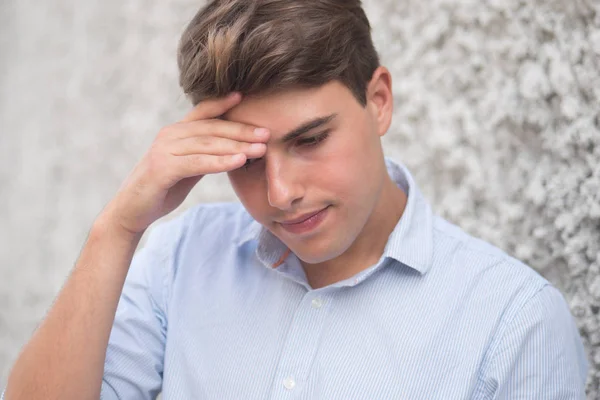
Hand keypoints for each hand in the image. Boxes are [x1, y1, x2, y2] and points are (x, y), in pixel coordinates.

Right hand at [101, 93, 267, 234]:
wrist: (133, 211)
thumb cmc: (162, 189)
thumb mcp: (188, 168)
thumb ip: (205, 155)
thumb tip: (233, 150)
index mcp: (176, 132)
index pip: (203, 113)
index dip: (223, 103)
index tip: (245, 97)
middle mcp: (170, 135)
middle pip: (212, 128)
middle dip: (242, 131)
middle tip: (267, 134)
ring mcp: (164, 150)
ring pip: (208, 144)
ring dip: (237, 146)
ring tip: (261, 149)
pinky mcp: (163, 168)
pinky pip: (197, 162)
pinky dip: (220, 162)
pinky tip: (240, 162)